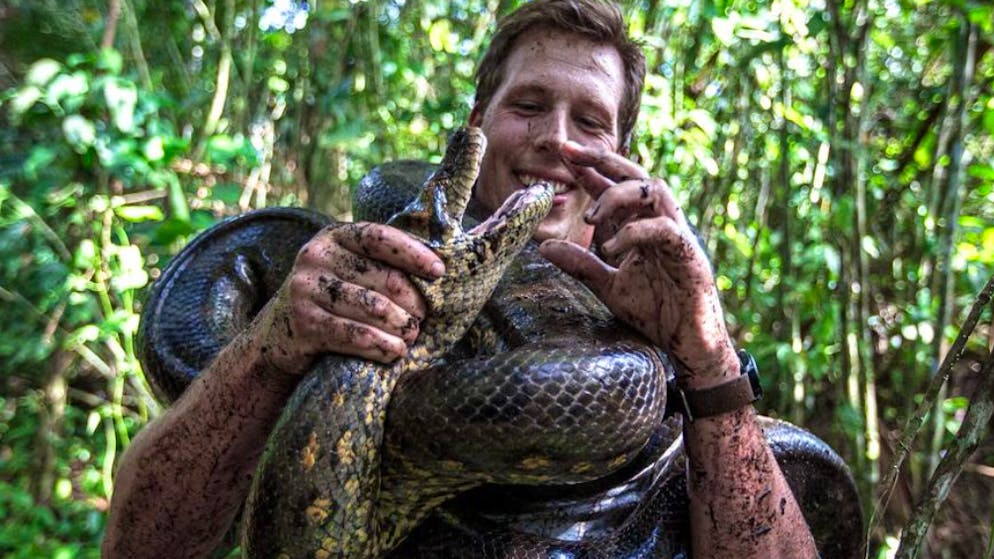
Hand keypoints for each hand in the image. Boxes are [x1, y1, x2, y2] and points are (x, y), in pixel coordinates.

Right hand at [250, 222, 444, 373]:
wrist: (279, 333)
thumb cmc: (332, 298)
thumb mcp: (348, 269)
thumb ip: (380, 263)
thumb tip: (439, 269)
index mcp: (335, 236)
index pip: (379, 237)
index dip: (413, 253)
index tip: (439, 272)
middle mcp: (316, 256)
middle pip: (382, 278)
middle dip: (411, 302)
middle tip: (423, 319)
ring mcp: (306, 289)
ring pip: (372, 308)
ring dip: (400, 327)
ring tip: (411, 336)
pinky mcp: (304, 322)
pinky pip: (353, 335)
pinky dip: (380, 345)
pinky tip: (394, 352)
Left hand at [540, 141, 738, 386]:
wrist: (689, 343)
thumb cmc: (657, 312)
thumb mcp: (608, 286)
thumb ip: (581, 264)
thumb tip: (544, 247)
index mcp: (643, 226)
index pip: (616, 187)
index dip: (590, 169)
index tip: (562, 155)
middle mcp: (661, 222)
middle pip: (636, 175)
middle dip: (602, 160)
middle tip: (569, 153)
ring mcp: (678, 235)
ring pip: (654, 191)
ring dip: (618, 195)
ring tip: (589, 218)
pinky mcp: (689, 255)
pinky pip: (664, 229)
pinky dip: (634, 232)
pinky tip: (610, 247)